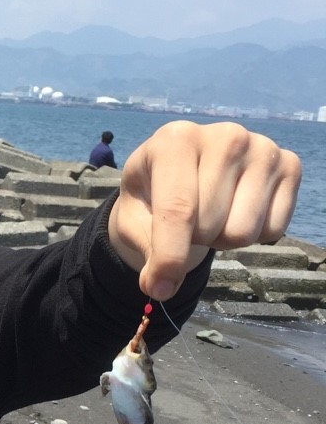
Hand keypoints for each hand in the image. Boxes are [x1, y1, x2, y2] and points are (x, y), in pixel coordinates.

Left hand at [108, 120, 301, 299]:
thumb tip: (161, 288)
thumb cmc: (153, 195)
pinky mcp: (289, 165)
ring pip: (243, 232)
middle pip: (211, 226)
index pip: (178, 210)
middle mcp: (224, 135)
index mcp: (175, 139)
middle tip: (187, 221)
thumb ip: (146, 251)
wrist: (183, 173)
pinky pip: (274, 230)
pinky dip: (254, 235)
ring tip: (212, 214)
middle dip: (194, 239)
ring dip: (222, 239)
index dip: (169, 256)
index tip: (160, 286)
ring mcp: (262, 148)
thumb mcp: (134, 218)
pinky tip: (237, 209)